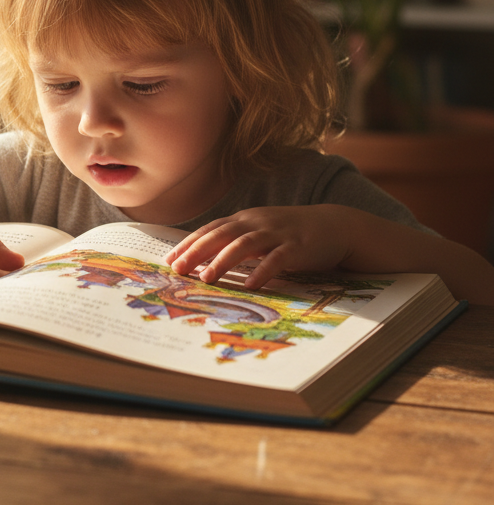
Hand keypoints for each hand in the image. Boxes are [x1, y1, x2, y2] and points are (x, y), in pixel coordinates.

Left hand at [165, 205, 356, 288]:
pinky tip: (250, 285)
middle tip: (178, 269)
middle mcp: (256, 222)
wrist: (334, 225)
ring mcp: (277, 233)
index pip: (210, 230)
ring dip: (223, 261)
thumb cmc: (290, 233)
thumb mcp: (259, 233)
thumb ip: (236, 242)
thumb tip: (205, 260)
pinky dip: (262, 271)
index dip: (189, 243)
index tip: (170, 259)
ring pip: (244, 245)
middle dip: (197, 251)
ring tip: (206, 278)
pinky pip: (277, 259)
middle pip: (221, 234)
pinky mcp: (298, 246)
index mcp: (244, 219)